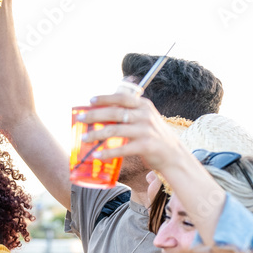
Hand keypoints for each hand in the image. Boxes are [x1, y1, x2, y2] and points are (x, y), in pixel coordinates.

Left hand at [78, 93, 193, 176]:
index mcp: (143, 105)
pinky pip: (122, 149)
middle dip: (94, 115)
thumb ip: (129, 113)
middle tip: (80, 119)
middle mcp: (145, 115)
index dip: (105, 98)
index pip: (122, 97)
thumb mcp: (145, 118)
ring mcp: (145, 130)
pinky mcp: (145, 146)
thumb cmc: (153, 135)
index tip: (90, 100)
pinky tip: (97, 155)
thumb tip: (102, 113)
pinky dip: (108, 153)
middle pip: (115, 113)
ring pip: (115, 130)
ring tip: (84, 139)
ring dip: (97, 134)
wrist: (173, 153)